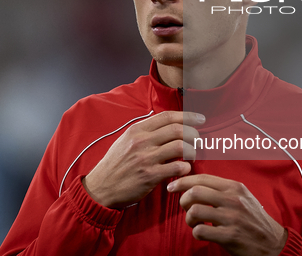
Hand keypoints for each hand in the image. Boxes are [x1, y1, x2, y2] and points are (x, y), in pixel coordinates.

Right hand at [83, 111, 203, 208]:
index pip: (168, 116)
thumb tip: (168, 124)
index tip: (200, 119)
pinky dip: (185, 168)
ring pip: (180, 146)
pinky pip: (176, 167)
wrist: (100, 187)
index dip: (188, 116)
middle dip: (194, 133)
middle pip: (178, 129)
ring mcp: (146, 158)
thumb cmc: (116, 164)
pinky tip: (184, 170)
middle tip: (198, 140)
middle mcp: (142, 141)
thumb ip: (145, 131)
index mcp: (137, 130)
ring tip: (192, 156)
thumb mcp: (125, 140)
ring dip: (192, 151)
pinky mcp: (149, 176)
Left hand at [168, 174, 287, 255]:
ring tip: (194, 222)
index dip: (183, 181)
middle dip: (183, 200)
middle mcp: (233, 199)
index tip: (172, 186)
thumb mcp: (242, 197)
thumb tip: (195, 183)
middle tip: (184, 207)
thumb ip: (222, 189)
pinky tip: (202, 233)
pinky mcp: (230, 236)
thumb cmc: (253, 219)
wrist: (273, 243)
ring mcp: (232, 218)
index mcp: (234, 187)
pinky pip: (201, 231)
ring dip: (188, 218)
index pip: (202, 178)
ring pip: (195, 211)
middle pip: (195, 192)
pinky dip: (196, 232)